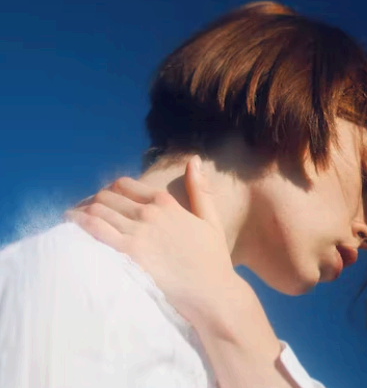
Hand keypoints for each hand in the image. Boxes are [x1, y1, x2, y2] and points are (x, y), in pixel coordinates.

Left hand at [65, 155, 241, 323]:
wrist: (210, 292)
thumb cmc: (211, 259)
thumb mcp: (211, 219)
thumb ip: (201, 189)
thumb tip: (195, 159)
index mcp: (165, 202)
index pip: (125, 185)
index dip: (111, 189)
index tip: (105, 198)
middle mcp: (148, 212)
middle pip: (107, 197)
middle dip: (95, 200)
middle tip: (86, 210)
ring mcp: (136, 232)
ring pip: (98, 210)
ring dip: (83, 211)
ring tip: (73, 217)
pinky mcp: (126, 253)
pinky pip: (95, 230)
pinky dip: (80, 224)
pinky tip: (71, 226)